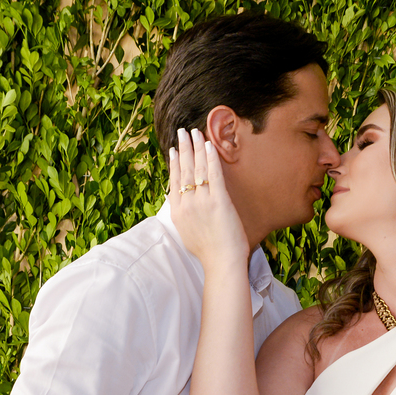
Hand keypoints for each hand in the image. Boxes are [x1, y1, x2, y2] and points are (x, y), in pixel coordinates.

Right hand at [168, 128, 249, 267]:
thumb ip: (182, 216)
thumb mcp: (186, 233)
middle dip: (183, 148)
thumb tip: (179, 205)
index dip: (174, 163)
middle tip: (182, 132)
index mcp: (178, 212)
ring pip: (197, 168)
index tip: (174, 149)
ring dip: (196, 147)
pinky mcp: (219, 201)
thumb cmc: (208, 252)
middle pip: (184, 170)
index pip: (174, 181)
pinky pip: (214, 174)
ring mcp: (202, 201)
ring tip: (195, 132)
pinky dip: (211, 158)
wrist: (221, 262)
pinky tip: (209, 145)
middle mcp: (187, 204)